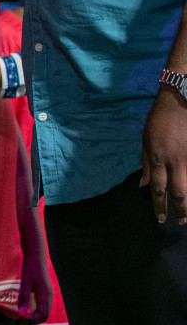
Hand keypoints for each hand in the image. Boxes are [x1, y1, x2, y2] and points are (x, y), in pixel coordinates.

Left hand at [16, 228, 52, 322]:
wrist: (35, 253)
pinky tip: (23, 310)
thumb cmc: (31, 265)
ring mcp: (45, 295)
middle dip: (32, 320)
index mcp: (46, 295)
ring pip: (42, 312)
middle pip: (43, 316)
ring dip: (32, 316)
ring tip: (19, 316)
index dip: (32, 320)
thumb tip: (20, 312)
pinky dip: (32, 311)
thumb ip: (24, 296)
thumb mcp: (26, 280)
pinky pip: (39, 306)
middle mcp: (48, 297)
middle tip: (18, 320)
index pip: (43, 315)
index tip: (20, 318)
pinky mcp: (41, 292)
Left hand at [141, 85, 186, 223]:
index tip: (160, 217)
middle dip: (177, 210)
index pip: (158, 187)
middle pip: (177, 191)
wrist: (179, 102)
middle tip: (179, 223)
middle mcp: (175, 161)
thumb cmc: (159, 119)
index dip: (158, 204)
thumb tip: (143, 184)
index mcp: (158, 157)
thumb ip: (146, 163)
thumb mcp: (146, 139)